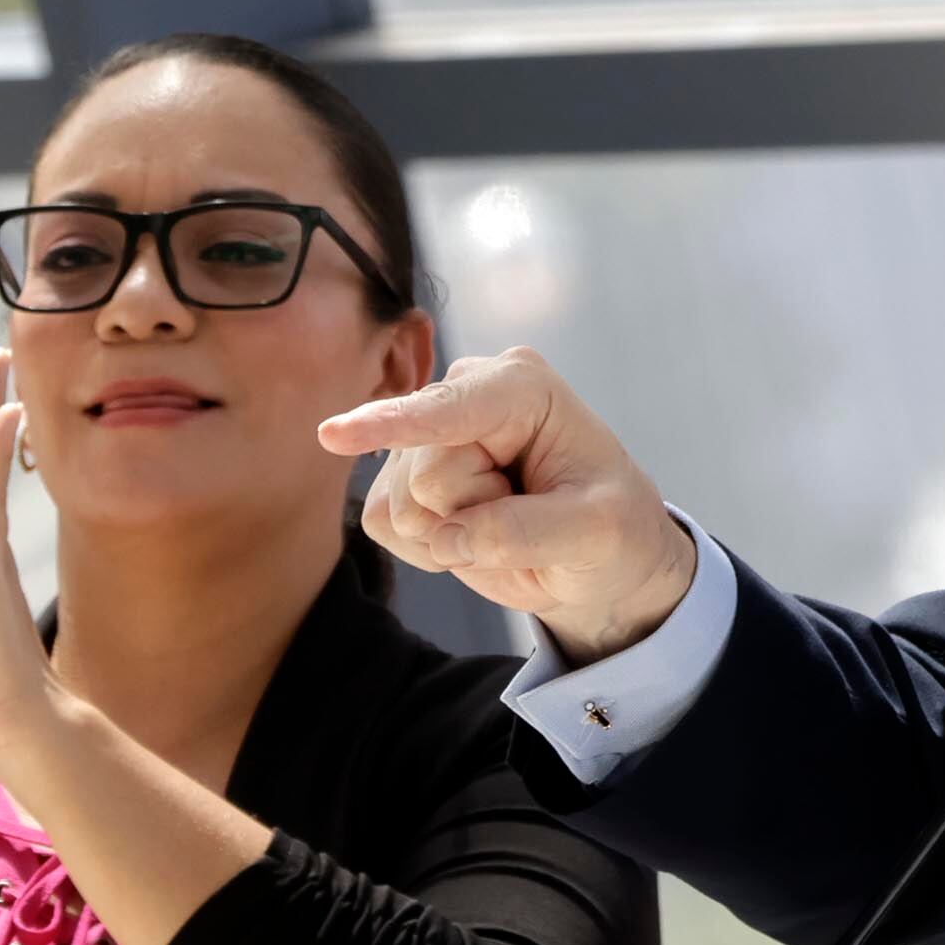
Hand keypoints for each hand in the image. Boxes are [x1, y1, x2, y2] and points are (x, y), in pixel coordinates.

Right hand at [318, 347, 696, 663]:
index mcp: (520, 388)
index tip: (332, 436)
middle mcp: (465, 396)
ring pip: (400, 505)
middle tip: (531, 520)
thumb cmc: (612, 529)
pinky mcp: (401, 478)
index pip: (446, 412)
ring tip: (507, 526)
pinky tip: (472, 537)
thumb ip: (526, 531)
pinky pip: (381, 523)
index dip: (391, 424)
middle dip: (475, 517)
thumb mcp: (598, 533)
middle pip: (426, 477)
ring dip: (454, 538)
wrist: (598, 557)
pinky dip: (429, 550)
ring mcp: (427, 436)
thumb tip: (449, 536)